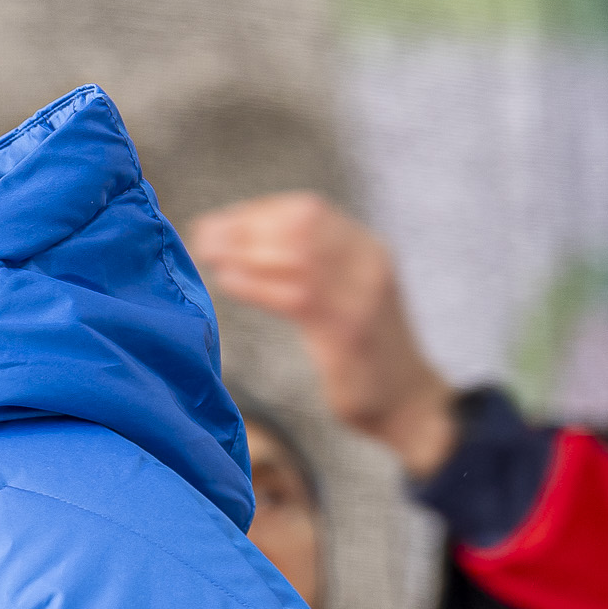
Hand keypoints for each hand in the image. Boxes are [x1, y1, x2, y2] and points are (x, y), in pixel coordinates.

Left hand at [184, 192, 459, 478]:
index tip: (216, 222)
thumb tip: (241, 243)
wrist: (405, 398)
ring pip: (297, 254)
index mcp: (366, 248)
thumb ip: (310, 267)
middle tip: (202, 236)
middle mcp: (367, 262)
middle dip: (244, 227)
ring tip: (207, 254)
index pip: (308, 210)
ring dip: (243, 250)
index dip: (256, 212)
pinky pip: (296, 296)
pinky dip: (256, 285)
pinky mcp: (348, 329)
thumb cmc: (359, 349)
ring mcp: (362, 294)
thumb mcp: (342, 294)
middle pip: (300, 225)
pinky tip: (227, 282)